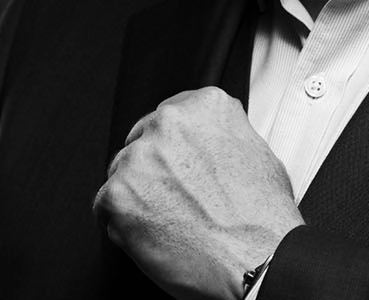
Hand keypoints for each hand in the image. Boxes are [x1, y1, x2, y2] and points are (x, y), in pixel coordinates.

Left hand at [94, 86, 304, 299]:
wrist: (259, 261)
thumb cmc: (263, 218)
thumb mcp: (256, 151)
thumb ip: (221, 134)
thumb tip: (205, 143)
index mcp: (205, 106)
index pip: (171, 115)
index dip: (174, 146)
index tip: (178, 162)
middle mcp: (170, 123)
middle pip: (143, 140)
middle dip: (154, 168)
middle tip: (177, 197)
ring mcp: (140, 157)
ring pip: (122, 172)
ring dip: (138, 194)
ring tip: (171, 219)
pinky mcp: (118, 194)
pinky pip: (106, 206)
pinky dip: (123, 222)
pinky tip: (154, 233)